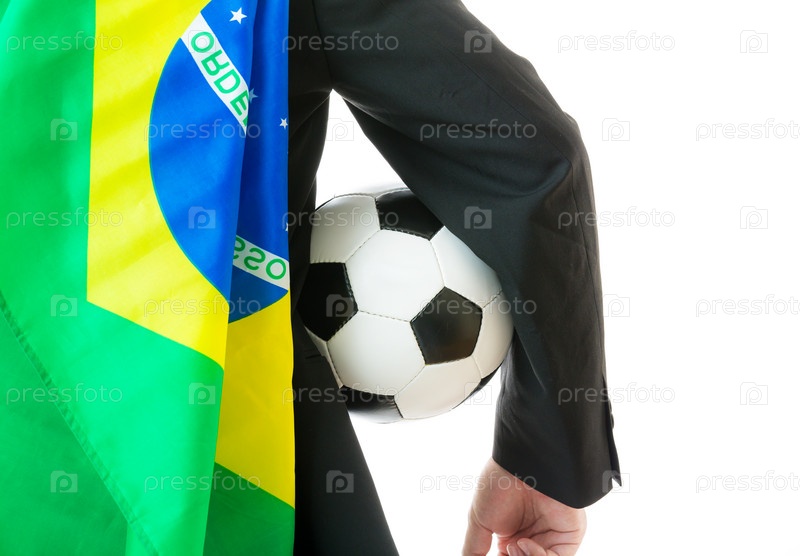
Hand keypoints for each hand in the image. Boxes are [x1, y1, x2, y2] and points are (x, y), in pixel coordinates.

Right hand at [462, 458, 585, 555]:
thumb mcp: (479, 522)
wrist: (521, 465)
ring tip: (511, 546)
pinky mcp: (567, 538)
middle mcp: (532, 542)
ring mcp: (550, 541)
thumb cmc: (499, 485)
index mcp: (511, 539)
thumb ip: (474, 550)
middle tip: (503, 552)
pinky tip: (523, 542)